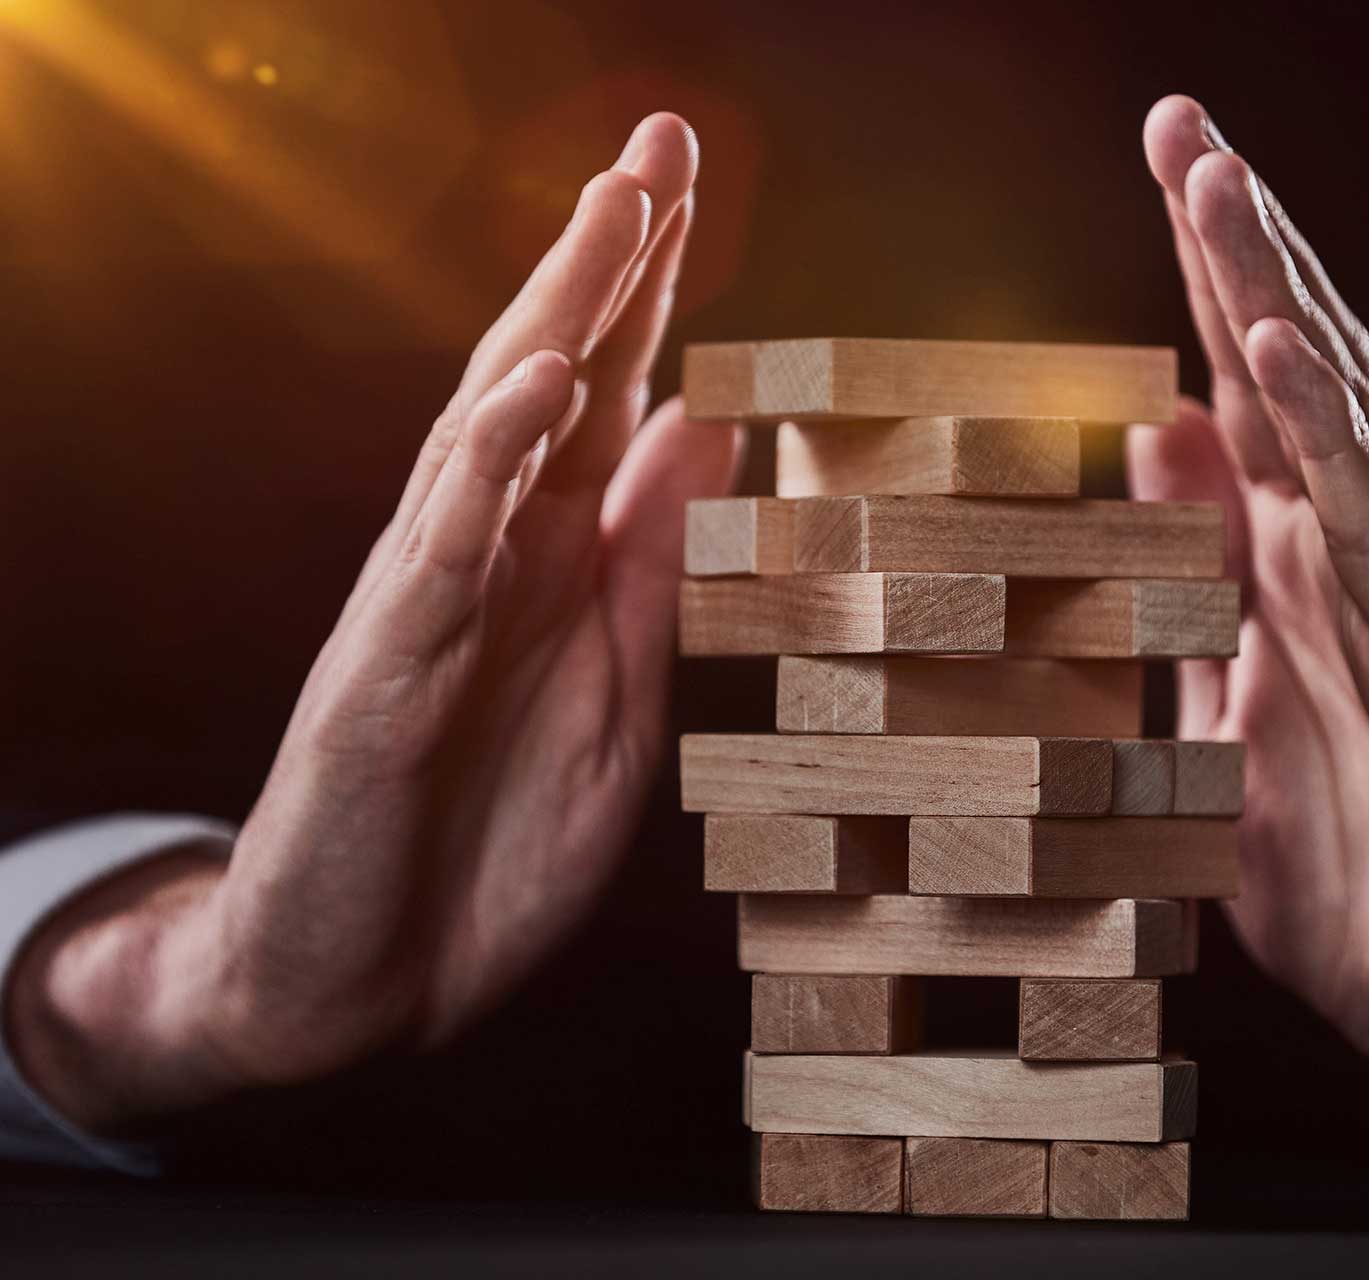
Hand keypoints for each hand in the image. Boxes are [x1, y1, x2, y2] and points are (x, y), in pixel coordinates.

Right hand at [7, 113, 740, 1132]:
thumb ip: (654, 565)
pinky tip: (534, 387)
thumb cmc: (489, 838)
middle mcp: (486, 555)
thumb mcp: (619, 693)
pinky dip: (487, 465)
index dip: (650, 292)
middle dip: (606, 261)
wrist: (367, 981)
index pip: (606, 399)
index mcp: (547, 559)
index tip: (690, 183)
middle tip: (660, 145)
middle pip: (548, 379)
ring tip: (615, 219)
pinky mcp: (384, 677)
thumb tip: (708, 428)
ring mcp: (429, 605)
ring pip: (489, 437)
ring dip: (556, 321)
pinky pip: (440, 554)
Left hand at [1129, 95, 1368, 1165]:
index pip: (1248, 396)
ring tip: (1219, 183)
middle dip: (1237, 243)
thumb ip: (1191, 590)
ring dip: (1276, 297)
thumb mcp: (1228, 717)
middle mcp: (1356, 565)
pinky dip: (1330, 443)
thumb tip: (1152, 442)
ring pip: (1340, 427)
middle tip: (1179, 120)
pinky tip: (1283, 354)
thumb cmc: (1350, 870)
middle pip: (1296, 375)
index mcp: (1295, 573)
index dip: (1206, 280)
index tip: (1162, 162)